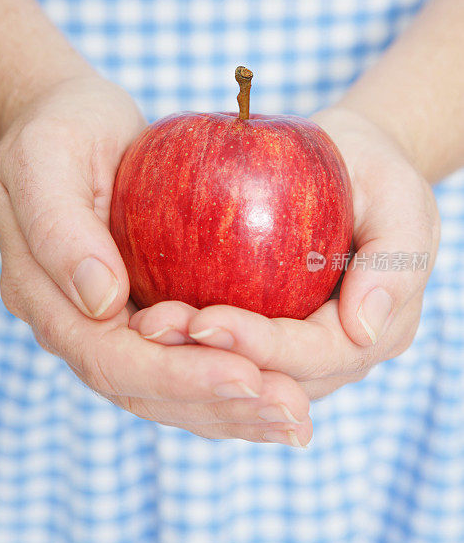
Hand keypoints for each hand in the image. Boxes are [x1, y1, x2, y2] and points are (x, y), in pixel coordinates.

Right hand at [0, 73, 311, 445]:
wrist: (70, 124)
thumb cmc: (60, 129)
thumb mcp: (46, 159)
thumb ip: (61, 230)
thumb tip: (103, 303)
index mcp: (43, 297)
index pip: (110, 359)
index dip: (177, 375)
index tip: (248, 374)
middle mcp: (74, 326)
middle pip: (144, 391)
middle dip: (218, 405)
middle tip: (292, 411)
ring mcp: (106, 327)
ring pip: (167, 393)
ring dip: (232, 412)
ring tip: (296, 418)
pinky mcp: (140, 316)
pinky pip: (185, 363)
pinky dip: (230, 387)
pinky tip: (279, 392)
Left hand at [129, 107, 439, 399]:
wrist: (350, 164)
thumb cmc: (377, 172)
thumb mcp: (402, 200)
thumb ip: (395, 263)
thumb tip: (364, 331)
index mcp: (374, 334)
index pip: (310, 356)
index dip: (257, 345)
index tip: (204, 320)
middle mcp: (334, 357)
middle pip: (266, 378)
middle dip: (208, 361)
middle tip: (152, 328)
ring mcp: (295, 351)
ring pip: (238, 374)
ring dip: (186, 358)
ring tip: (142, 326)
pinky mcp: (263, 332)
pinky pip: (222, 350)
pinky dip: (184, 342)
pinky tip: (142, 319)